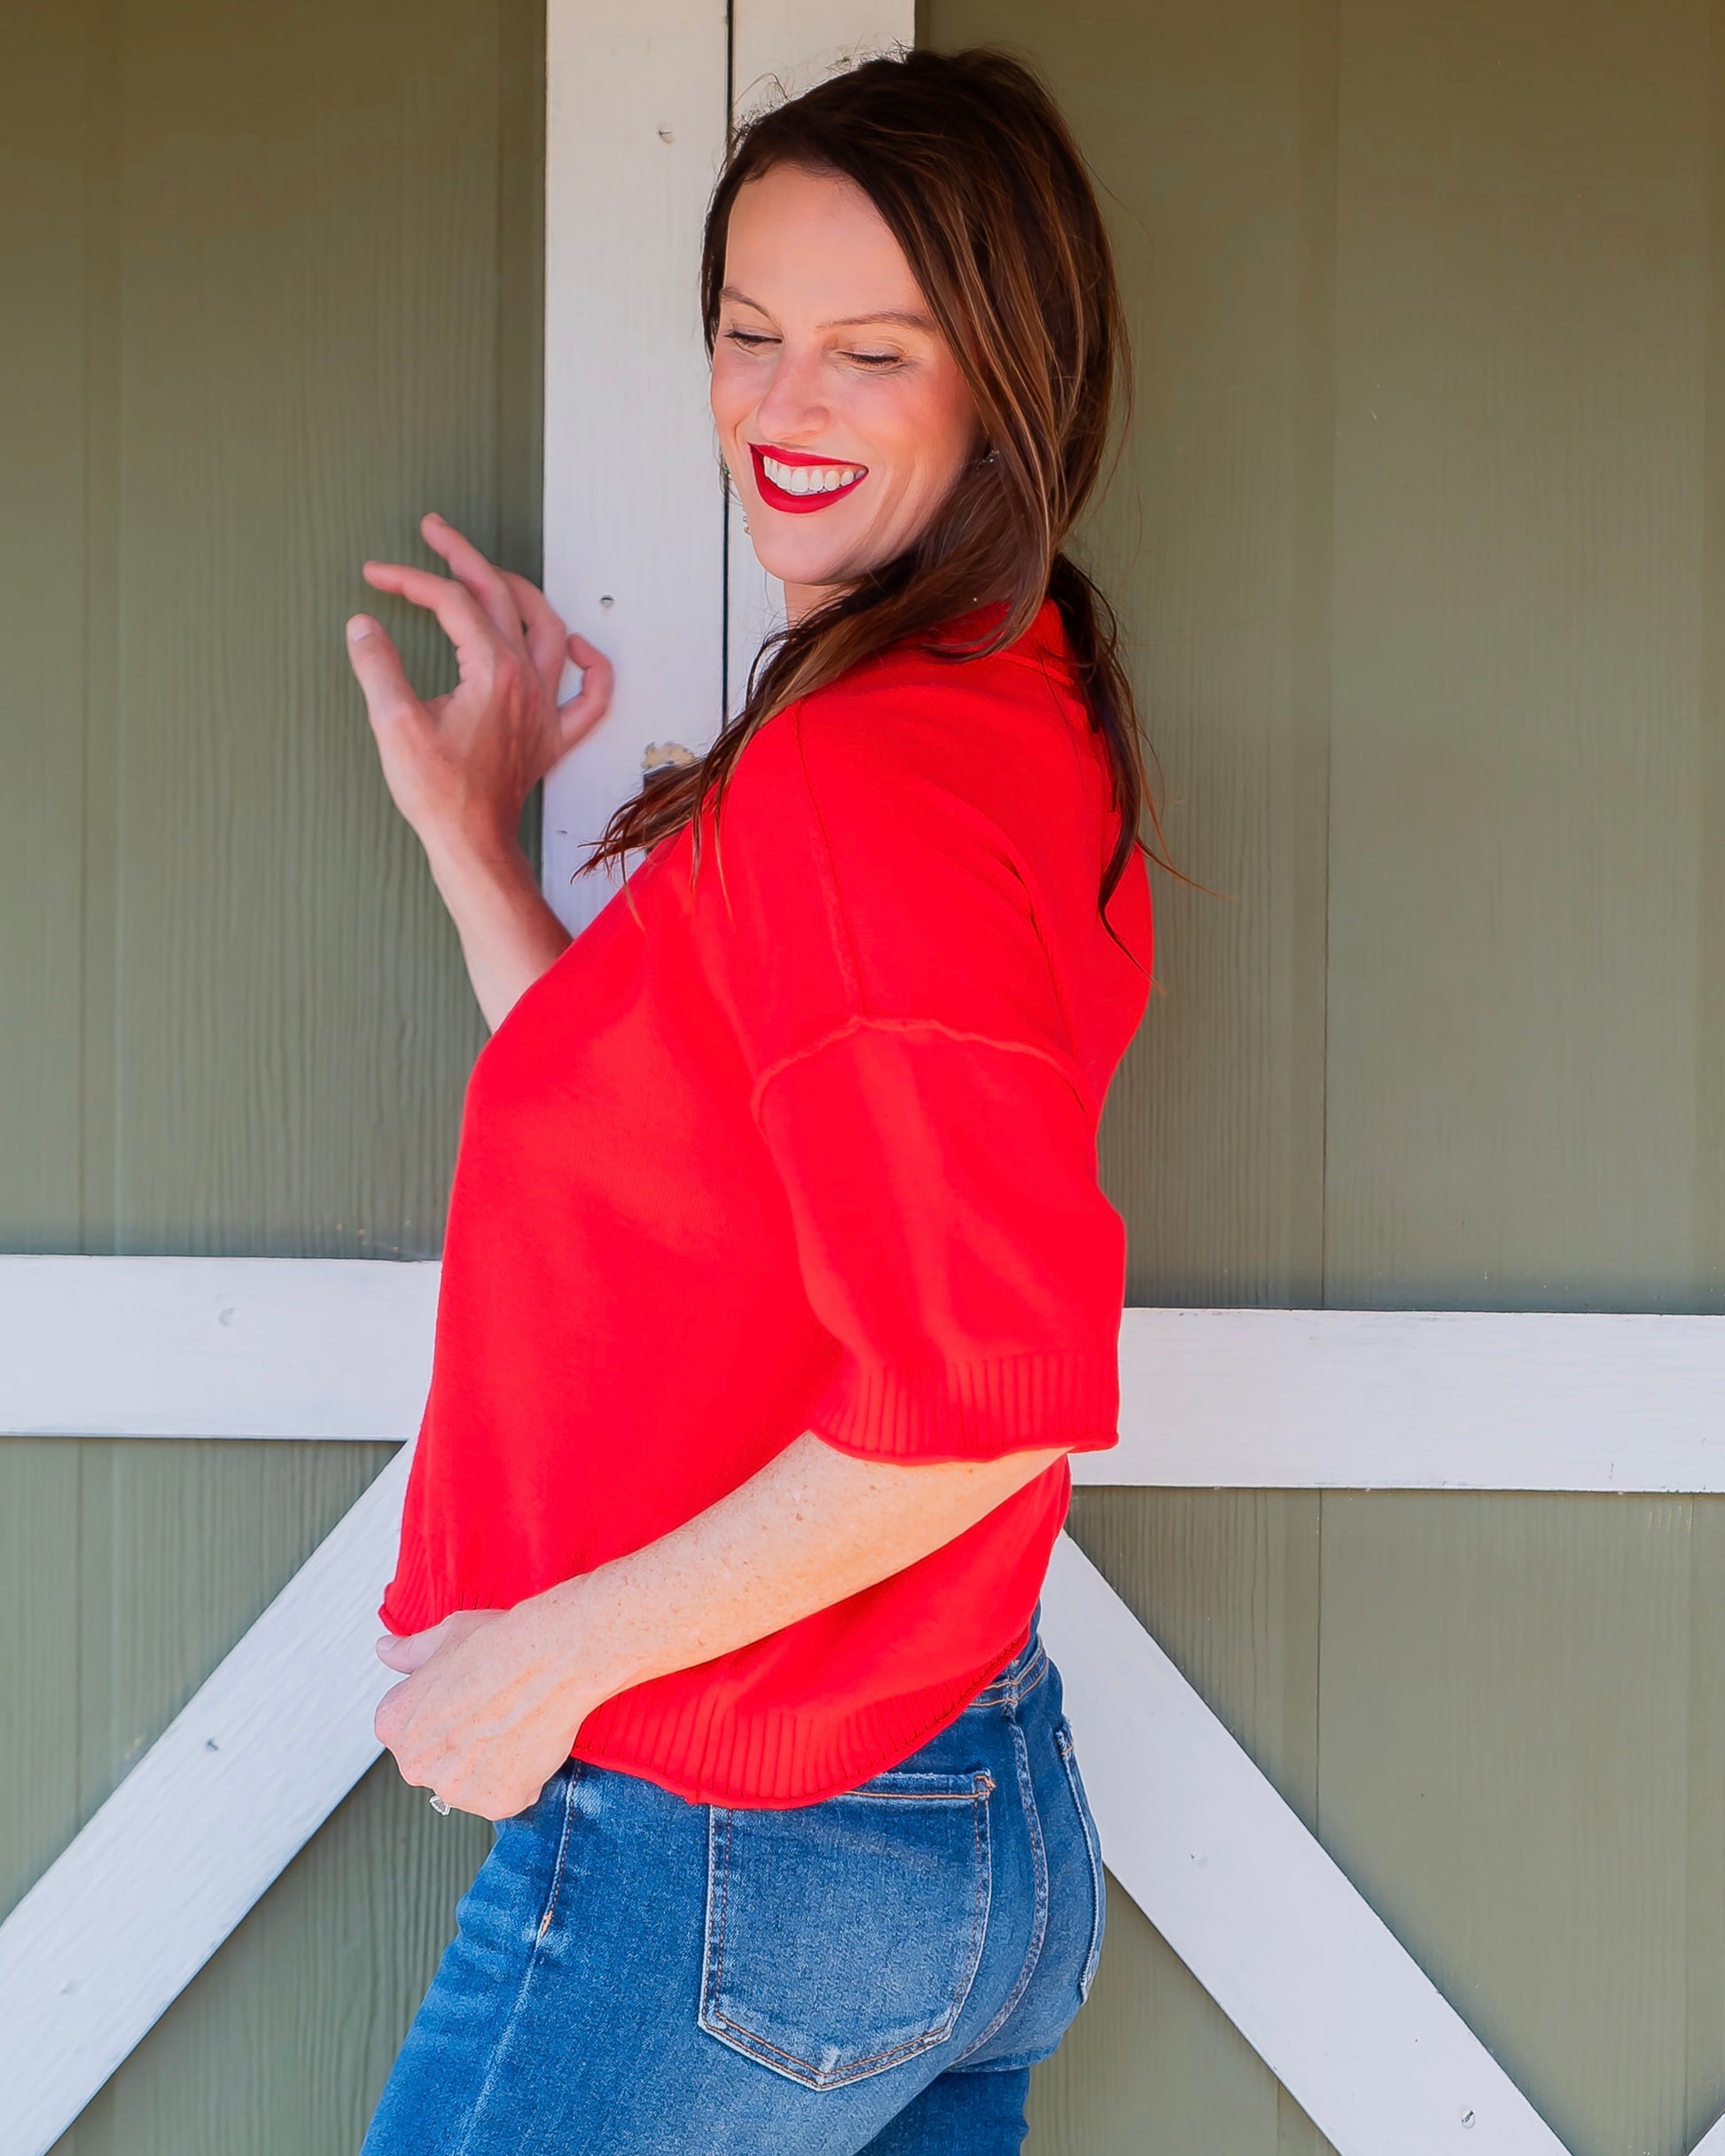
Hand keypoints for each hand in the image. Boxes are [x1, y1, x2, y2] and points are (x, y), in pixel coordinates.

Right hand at [345, 512, 613, 861]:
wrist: (471, 842)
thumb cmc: (437, 792)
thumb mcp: (393, 724)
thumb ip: (378, 666)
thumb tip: (363, 624)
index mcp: (492, 671)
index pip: (453, 602)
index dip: (411, 579)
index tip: (377, 575)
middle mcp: (527, 681)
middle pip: (502, 597)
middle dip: (465, 557)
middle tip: (433, 531)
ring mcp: (545, 708)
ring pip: (550, 629)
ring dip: (521, 591)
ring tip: (491, 572)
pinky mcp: (552, 736)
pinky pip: (591, 695)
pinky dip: (591, 666)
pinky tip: (577, 647)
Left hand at [373, 1600, 601, 1820]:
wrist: (553, 1659)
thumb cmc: (501, 1645)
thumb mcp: (444, 1637)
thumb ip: (409, 1653)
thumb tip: (386, 1650)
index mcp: (394, 1724)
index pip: (410, 1731)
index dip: (442, 1714)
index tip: (465, 1700)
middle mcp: (416, 1766)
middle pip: (437, 1763)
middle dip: (460, 1746)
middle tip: (490, 1712)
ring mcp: (456, 1790)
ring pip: (470, 1784)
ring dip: (488, 1766)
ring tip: (512, 1726)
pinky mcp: (497, 1805)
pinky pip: (505, 1797)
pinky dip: (519, 1779)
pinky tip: (527, 1743)